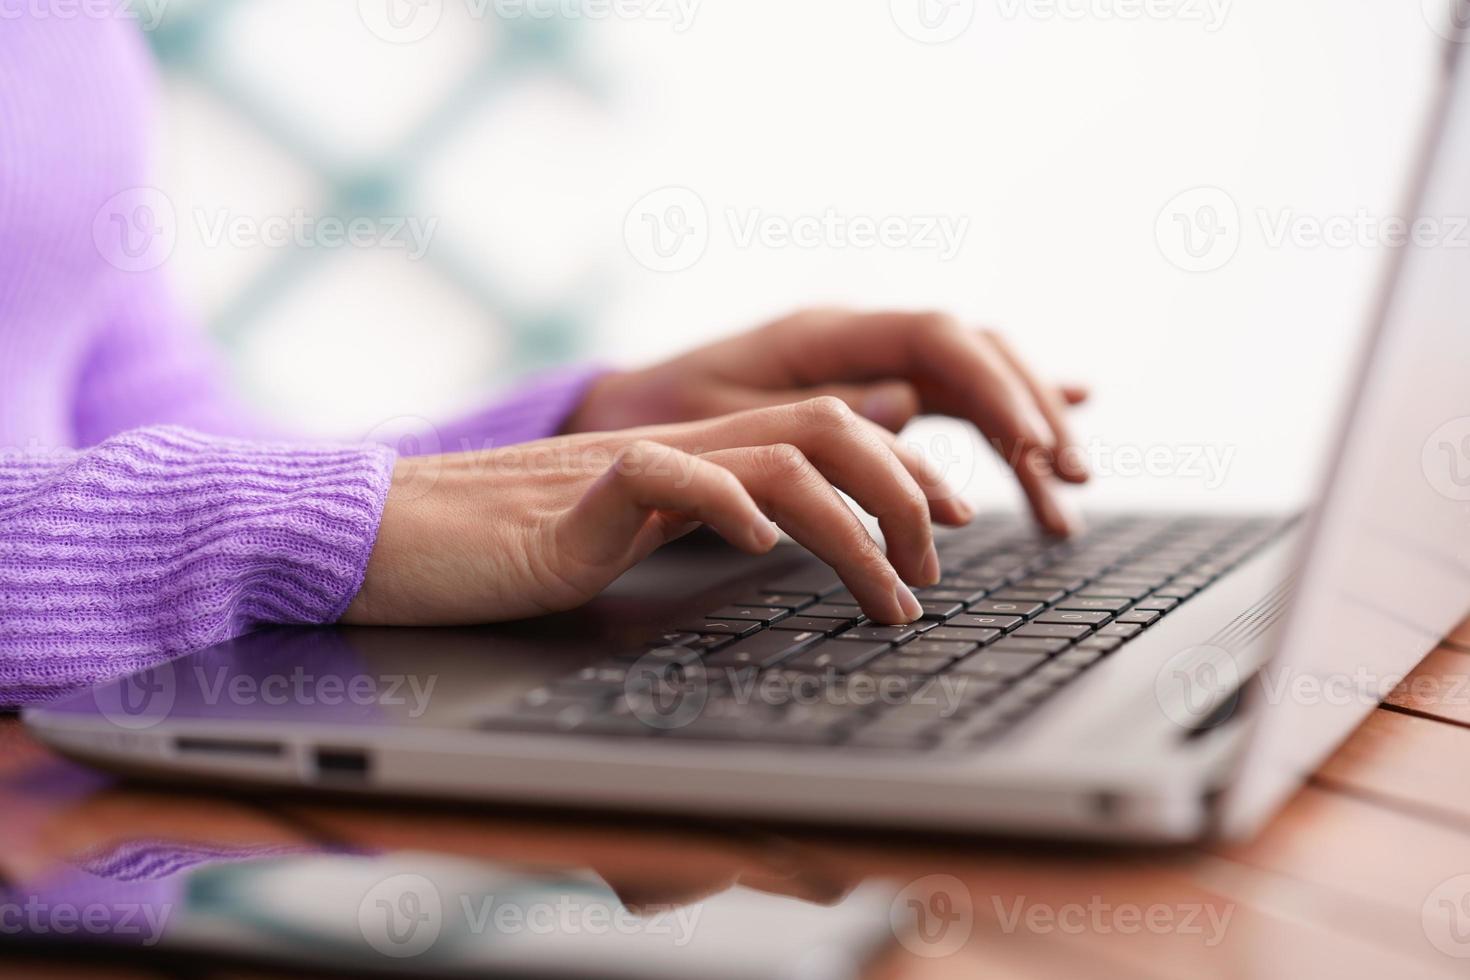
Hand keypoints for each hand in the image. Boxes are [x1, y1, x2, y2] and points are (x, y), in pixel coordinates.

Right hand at [343, 399, 971, 626]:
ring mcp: (630, 467)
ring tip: (888, 595)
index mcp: (695, 459)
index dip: (901, 469)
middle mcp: (677, 450)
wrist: (391, 535)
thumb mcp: (628, 533)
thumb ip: (698, 515)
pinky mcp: (576, 499)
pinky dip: (725, 505)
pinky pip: (663, 476)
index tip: (950, 523)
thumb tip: (774, 526)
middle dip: (905, 492)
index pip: (824, 431)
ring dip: (853, 526)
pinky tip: (758, 547)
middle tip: (939, 567)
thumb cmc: (501, 550)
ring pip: (775, 458)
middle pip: (827, 427)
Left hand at [565, 309, 1089, 533]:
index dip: (995, 386)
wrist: (632, 412)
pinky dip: (1000, 423)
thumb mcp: (731, 422)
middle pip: (975, 352)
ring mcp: (870, 361)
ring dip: (1026, 429)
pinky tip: (1049, 446)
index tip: (1033, 444)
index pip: (937, 338)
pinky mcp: (873, 392)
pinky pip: (952, 400)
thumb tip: (912, 406)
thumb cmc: (668, 417)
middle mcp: (860, 336)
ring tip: (1067, 493)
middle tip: (1071, 475)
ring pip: (973, 380)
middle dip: (1031, 409)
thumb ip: (819, 414)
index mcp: (826, 330)